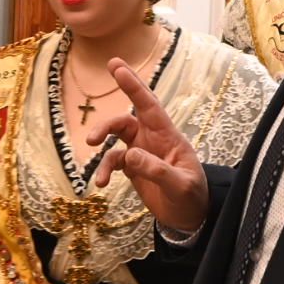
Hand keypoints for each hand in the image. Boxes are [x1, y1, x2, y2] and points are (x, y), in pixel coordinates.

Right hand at [87, 59, 208, 230]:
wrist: (190, 217)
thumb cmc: (192, 197)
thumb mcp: (181, 186)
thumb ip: (158, 171)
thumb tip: (130, 156)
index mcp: (168, 136)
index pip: (149, 105)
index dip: (133, 86)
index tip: (116, 67)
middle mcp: (152, 139)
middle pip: (127, 118)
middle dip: (110, 115)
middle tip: (95, 123)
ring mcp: (141, 152)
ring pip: (115, 137)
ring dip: (102, 141)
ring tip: (91, 149)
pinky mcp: (132, 168)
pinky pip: (112, 162)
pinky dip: (104, 170)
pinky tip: (101, 184)